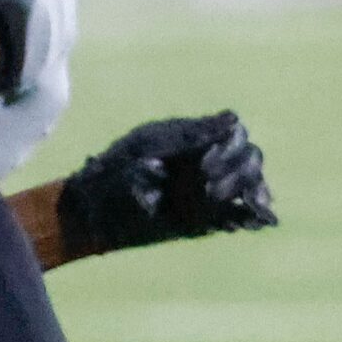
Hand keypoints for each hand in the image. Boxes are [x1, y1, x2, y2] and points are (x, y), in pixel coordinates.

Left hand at [59, 111, 275, 257]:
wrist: (90, 214)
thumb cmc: (114, 172)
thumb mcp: (149, 146)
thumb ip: (192, 135)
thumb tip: (234, 119)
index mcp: (194, 136)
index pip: (236, 132)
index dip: (229, 147)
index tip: (204, 167)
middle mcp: (209, 160)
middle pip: (250, 158)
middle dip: (236, 173)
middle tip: (206, 190)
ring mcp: (211, 190)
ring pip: (250, 185)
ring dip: (243, 193)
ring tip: (214, 204)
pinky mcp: (209, 219)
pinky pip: (241, 214)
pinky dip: (248, 217)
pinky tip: (242, 222)